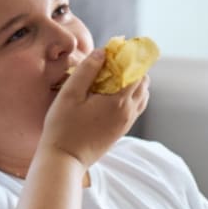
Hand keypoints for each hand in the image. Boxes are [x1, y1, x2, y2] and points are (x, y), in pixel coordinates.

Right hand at [39, 48, 149, 168]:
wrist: (66, 159)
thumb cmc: (63, 126)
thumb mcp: (70, 94)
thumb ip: (87, 70)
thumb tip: (103, 52)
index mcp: (119, 101)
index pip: (137, 71)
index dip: (129, 57)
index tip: (117, 49)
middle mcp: (128, 112)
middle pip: (144, 83)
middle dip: (133, 68)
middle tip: (114, 61)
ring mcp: (127, 123)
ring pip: (142, 96)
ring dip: (133, 83)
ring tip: (113, 76)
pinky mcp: (121, 131)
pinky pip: (135, 108)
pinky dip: (130, 96)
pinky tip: (112, 93)